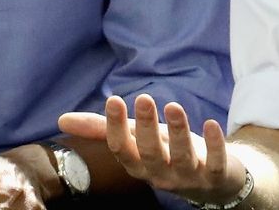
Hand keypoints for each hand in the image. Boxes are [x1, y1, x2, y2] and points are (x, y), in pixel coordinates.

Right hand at [58, 94, 246, 205]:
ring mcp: (189, 177)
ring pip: (182, 158)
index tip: (113, 99)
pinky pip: (215, 164)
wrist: (212, 180)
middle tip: (144, 98)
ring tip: (174, 106)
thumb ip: (103, 130)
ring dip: (178, 133)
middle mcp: (160, 174)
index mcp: (138, 165)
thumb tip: (62, 120)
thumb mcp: (137, 138)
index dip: (116, 127)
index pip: (122, 150)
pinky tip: (211, 124)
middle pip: (150, 154)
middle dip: (146, 128)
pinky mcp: (215, 175)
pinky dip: (214, 145)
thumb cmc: (167, 153)